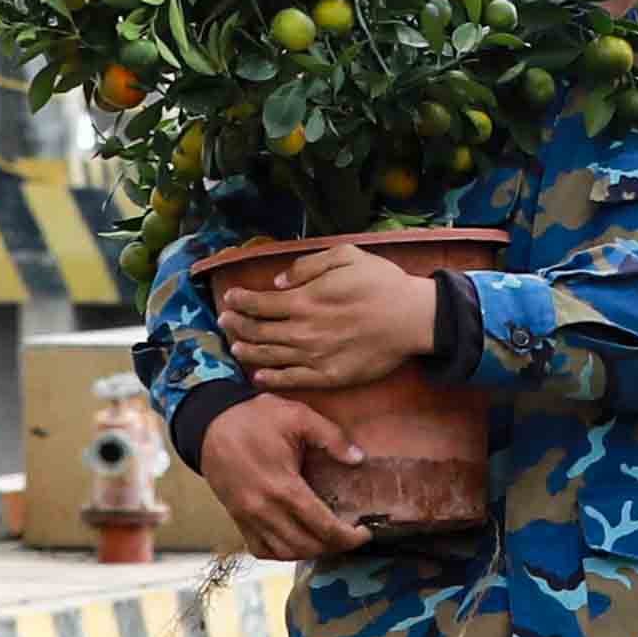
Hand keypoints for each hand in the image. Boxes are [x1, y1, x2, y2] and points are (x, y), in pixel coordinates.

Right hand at [199, 393, 371, 560]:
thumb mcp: (297, 415)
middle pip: (307, 545)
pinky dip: (282, 552)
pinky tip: (298, 540)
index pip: (323, 527)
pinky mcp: (237, 518)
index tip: (365, 533)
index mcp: (283, 486)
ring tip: (328, 539)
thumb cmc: (255, 418)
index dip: (348, 537)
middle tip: (351, 535)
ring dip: (311, 551)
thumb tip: (358, 459)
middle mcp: (263, 509)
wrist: (210, 424)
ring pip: (284, 553)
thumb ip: (331, 437)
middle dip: (335, 546)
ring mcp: (247, 517)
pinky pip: (261, 550)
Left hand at [214, 244, 446, 392]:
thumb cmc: (382, 283)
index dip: (239, 301)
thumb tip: (278, 280)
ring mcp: (313, 356)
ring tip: (235, 346)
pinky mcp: (327, 376)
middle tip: (225, 321)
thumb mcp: (346, 256)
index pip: (259, 303)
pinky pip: (291, 380)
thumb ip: (307, 265)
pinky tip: (259, 376)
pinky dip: (270, 379)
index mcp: (305, 299)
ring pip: (269, 356)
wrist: (412, 319)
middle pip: (258, 331)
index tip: (229, 298)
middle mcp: (303, 330)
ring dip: (247, 350)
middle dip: (236, 325)